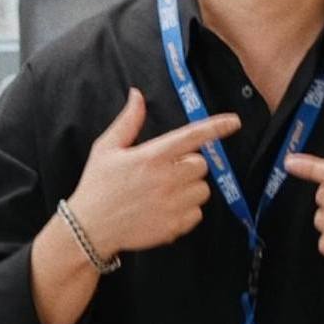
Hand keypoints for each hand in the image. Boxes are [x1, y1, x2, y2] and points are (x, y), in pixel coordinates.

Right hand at [67, 88, 239, 258]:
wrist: (89, 229)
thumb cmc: (98, 185)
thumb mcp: (106, 148)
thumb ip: (128, 121)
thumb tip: (137, 95)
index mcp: (152, 156)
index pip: (192, 136)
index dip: (216, 127)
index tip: (234, 122)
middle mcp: (166, 179)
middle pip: (201, 165)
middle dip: (189, 166)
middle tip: (166, 172)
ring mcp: (172, 204)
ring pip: (202, 190)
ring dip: (190, 189)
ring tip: (163, 192)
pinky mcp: (174, 226)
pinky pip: (197, 213)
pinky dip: (186, 211)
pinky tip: (164, 210)